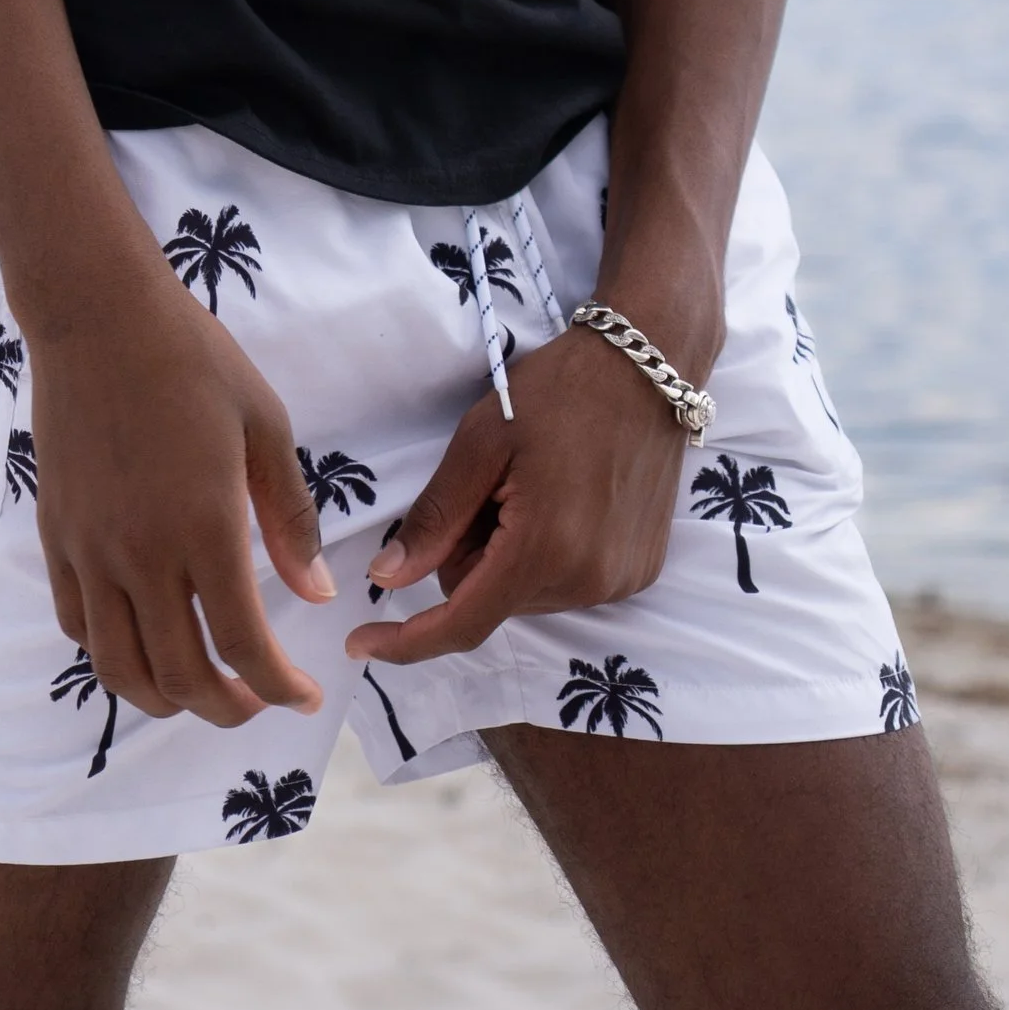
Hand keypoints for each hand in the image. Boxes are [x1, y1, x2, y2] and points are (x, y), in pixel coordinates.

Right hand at [25, 249, 331, 728]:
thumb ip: (289, 518)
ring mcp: (90, 550)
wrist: (98, 316)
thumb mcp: (265, 427)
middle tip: (257, 703)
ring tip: (200, 691)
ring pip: (120, 667)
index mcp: (204, 527)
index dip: (278, 688)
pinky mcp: (57, 536)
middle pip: (180, 677)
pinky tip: (143, 642)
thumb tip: (317, 592)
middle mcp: (142, 554)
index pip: (243, 644)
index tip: (304, 699)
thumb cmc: (193, 360)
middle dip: (227, 709)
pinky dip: (112, 654)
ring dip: (164, 700)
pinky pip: (78, 624)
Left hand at [344, 322, 688, 668]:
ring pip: (524, 594)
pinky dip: (546, 554)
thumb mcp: (482, 439)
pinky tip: (563, 499)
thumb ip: (436, 517)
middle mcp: (588, 581)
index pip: (463, 623)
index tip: (361, 643)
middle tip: (489, 486)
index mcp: (545, 548)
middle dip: (471, 555)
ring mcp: (622, 580)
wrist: (647, 366)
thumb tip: (387, 579)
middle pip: (490, 600)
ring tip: (532, 486)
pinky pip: (565, 584)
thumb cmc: (559, 390)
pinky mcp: (641, 571)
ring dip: (510, 554)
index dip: (407, 641)